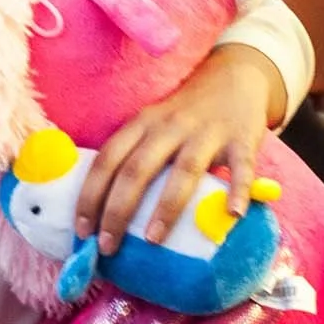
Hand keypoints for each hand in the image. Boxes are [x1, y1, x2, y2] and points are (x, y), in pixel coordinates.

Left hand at [76, 45, 281, 254]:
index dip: (90, 195)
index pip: (108, 159)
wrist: (235, 76)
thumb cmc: (185, 113)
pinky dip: (239, 190)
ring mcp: (207, 133)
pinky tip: (233, 214)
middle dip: (118, 211)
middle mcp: (171, 127)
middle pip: (137, 169)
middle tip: (108, 247)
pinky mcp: (242, 140)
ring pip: (183, 171)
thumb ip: (134, 155)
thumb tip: (104, 210)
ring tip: (153, 239)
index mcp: (143, 123)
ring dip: (166, 207)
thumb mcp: (152, 122)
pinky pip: (241, 167)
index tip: (81, 230)